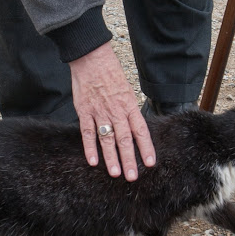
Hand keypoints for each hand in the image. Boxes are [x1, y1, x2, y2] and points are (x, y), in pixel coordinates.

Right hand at [68, 42, 155, 180]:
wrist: (91, 58)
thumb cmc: (110, 72)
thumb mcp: (126, 88)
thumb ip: (129, 109)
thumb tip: (134, 126)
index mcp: (129, 104)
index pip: (140, 130)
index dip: (145, 147)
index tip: (150, 163)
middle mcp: (116, 110)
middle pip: (124, 139)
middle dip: (129, 159)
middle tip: (132, 177)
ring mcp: (100, 112)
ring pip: (107, 139)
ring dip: (111, 158)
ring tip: (115, 173)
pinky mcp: (84, 111)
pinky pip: (88, 132)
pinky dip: (90, 147)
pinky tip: (93, 161)